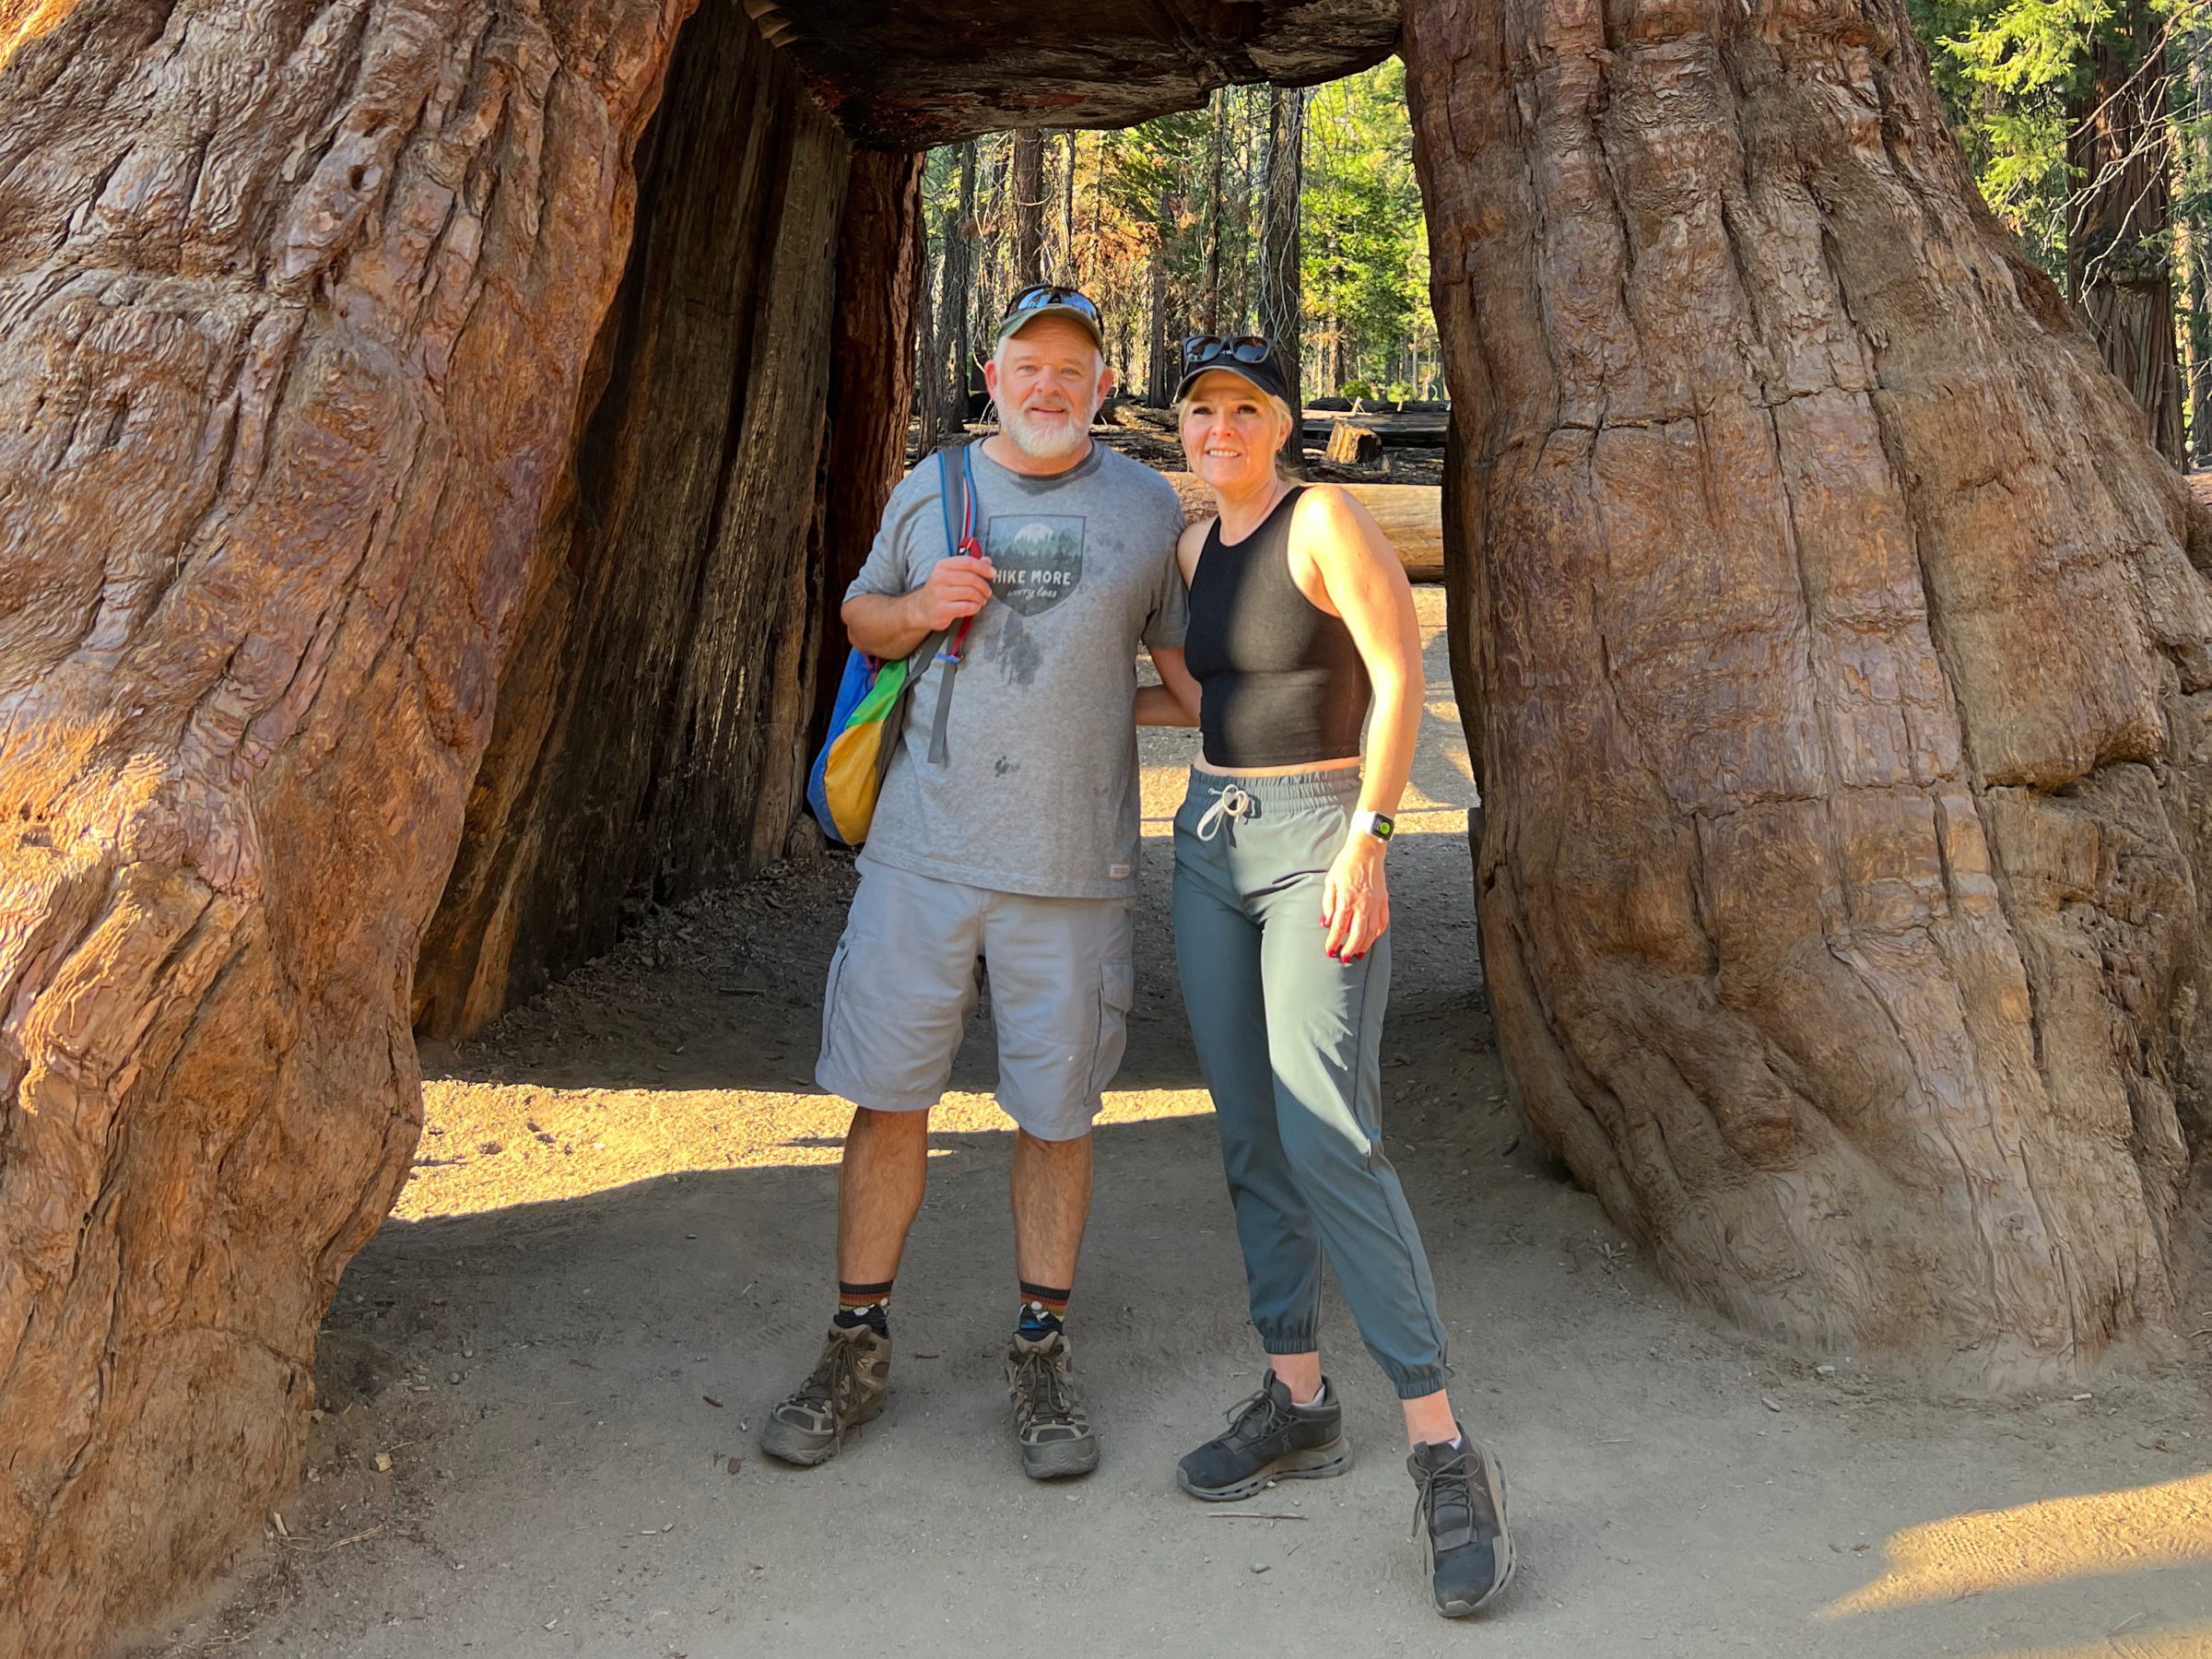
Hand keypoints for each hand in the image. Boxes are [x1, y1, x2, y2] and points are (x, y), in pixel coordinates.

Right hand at [911, 554, 995, 631]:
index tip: (994, 574)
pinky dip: (975, 608)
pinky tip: (975, 607)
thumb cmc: (941, 589)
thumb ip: (969, 566)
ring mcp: (939, 594)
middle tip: (988, 592)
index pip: (968, 562)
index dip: (983, 568)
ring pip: (970, 593)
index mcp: (942, 565)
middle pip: (971, 578)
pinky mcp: (942, 610)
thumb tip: (987, 560)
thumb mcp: (952, 573)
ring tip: (981, 600)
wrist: (922, 608)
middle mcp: (939, 578)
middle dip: (984, 586)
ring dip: (980, 598)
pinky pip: (966, 607)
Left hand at [1320, 833, 1388, 961]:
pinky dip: (1378, 933)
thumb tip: (1326, 922)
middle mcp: (1363, 904)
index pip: (1339, 927)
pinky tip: (1372, 937)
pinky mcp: (1384, 900)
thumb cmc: (1345, 864)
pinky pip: (1383, 921)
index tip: (1329, 951)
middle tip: (1344, 958)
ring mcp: (1375, 903)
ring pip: (1372, 932)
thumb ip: (1328, 904)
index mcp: (1347, 899)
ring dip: (1365, 945)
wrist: (1366, 850)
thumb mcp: (1330, 882)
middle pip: (1357, 934)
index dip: (1334, 942)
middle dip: (1350, 949)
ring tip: (1358, 953)